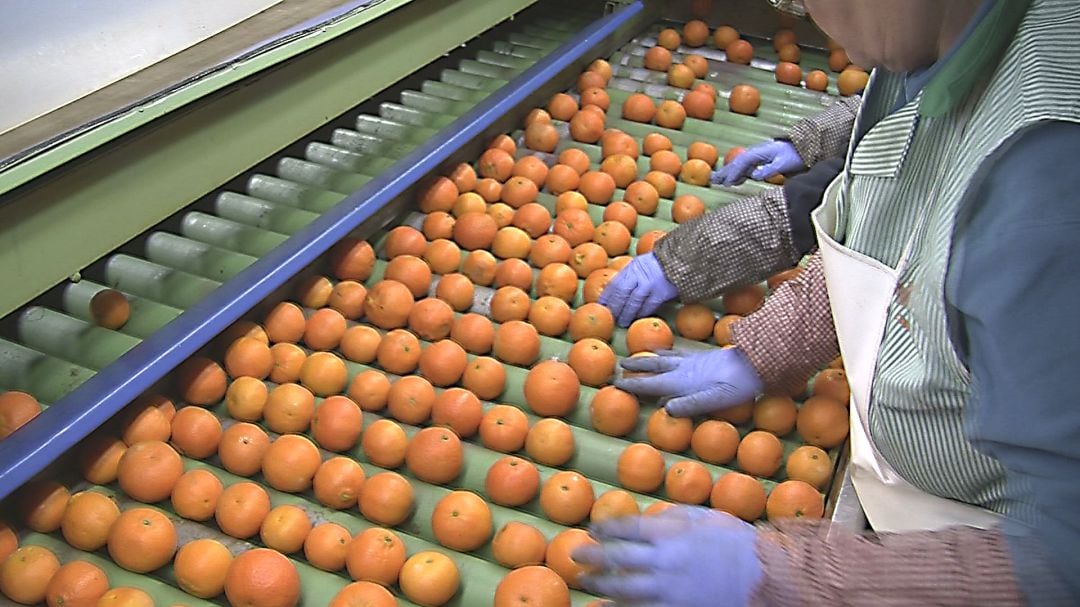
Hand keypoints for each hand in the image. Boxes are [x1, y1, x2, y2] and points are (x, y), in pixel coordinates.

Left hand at [573, 506, 762, 606]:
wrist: (764, 576)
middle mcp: (663, 562)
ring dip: (599, 587)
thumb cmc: (736, 541)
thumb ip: (674, 516)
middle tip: (575, 556)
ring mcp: (669, 591)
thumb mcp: (704, 517)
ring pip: (624, 591)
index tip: (594, 529)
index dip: (606, 528)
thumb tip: (649, 518)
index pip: (627, 529)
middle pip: (618, 560)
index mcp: (670, 535)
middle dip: (593, 558)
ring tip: (583, 584)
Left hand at [598, 253, 677, 327]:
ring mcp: (650, 283)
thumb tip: (615, 291)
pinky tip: (637, 318)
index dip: (606, 296)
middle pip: (621, 293)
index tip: (600, 306)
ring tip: (622, 321)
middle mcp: (639, 274)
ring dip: (626, 313)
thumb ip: (629, 276)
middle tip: (610, 317)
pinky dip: (642, 313)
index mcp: (632, 267)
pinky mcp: (661, 292)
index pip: (615, 283)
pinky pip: (649, 305)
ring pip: (634, 301)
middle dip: (614, 307)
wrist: (679, 259)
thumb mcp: (640, 264)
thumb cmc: (658, 264)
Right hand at [615, 348, 762, 415]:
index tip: (616, 383)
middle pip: (654, 366)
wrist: (757, 361)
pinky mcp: (703, 356)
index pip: (651, 384)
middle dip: (636, 366)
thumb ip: (690, 404)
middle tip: (620, 365)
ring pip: (665, 357)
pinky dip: (669, 351)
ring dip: (649, 357)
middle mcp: (683, 369)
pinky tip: (671, 353)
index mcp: (682, 382)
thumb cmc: (738, 386)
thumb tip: (665, 410)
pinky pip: (679, 352)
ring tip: (641, 354)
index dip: (633, 384)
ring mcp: (693, 360)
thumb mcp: (715, 400)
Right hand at [711, 140, 805, 185]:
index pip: (742, 163)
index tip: (726, 183)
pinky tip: (734, 180)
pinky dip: (737, 173)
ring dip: (728, 172)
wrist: (803, 148)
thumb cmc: (794, 155)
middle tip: (712, 180)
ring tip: (717, 180)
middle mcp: (755, 153)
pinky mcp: (760, 160)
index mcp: (759, 153)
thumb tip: (755, 175)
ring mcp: (757, 156)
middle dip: (724, 172)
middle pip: (736, 163)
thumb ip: (769, 169)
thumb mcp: (783, 163)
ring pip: (739, 165)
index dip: (733, 172)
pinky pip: (744, 167)